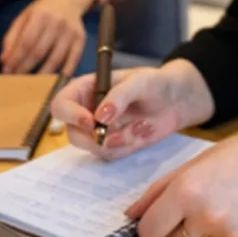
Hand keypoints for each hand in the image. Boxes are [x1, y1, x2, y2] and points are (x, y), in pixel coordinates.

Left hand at [0, 0, 95, 75]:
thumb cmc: (42, 11)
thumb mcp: (24, 17)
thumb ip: (12, 37)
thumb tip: (4, 61)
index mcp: (40, 15)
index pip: (26, 42)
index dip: (16, 59)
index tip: (7, 72)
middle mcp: (57, 23)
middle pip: (39, 52)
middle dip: (25, 68)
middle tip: (15, 80)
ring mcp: (71, 32)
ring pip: (55, 60)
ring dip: (41, 75)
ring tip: (31, 84)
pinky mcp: (81, 40)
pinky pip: (72, 62)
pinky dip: (62, 75)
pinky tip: (53, 84)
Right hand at [50, 59, 215, 158]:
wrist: (176, 101)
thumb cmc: (155, 82)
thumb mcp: (140, 81)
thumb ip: (119, 96)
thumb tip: (99, 117)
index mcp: (86, 89)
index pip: (61, 104)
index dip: (70, 115)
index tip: (92, 122)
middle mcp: (87, 111)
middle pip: (71, 132)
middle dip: (93, 137)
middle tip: (117, 133)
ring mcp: (99, 131)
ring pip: (91, 147)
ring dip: (116, 141)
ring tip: (139, 124)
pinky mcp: (113, 145)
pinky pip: (109, 155)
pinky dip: (126, 147)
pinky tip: (141, 131)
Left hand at [125, 125, 237, 236]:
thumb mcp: (196, 162)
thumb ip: (160, 190)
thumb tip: (131, 215)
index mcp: (187, 189)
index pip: (148, 231)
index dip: (150, 229)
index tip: (158, 224)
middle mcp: (205, 216)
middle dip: (178, 234)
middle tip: (198, 211)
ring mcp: (229, 236)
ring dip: (208, 235)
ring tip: (229, 206)